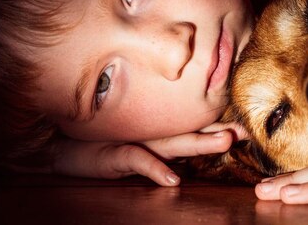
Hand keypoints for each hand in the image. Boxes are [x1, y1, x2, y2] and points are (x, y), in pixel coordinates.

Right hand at [52, 122, 247, 185]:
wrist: (63, 147)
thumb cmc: (102, 146)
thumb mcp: (135, 150)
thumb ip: (159, 153)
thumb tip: (184, 167)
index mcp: (159, 135)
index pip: (193, 130)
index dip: (218, 128)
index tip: (245, 129)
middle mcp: (152, 135)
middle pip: (190, 133)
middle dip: (218, 132)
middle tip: (243, 131)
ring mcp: (136, 141)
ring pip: (173, 142)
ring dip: (199, 142)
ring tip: (224, 141)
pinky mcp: (116, 153)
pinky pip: (139, 161)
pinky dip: (156, 169)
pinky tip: (174, 179)